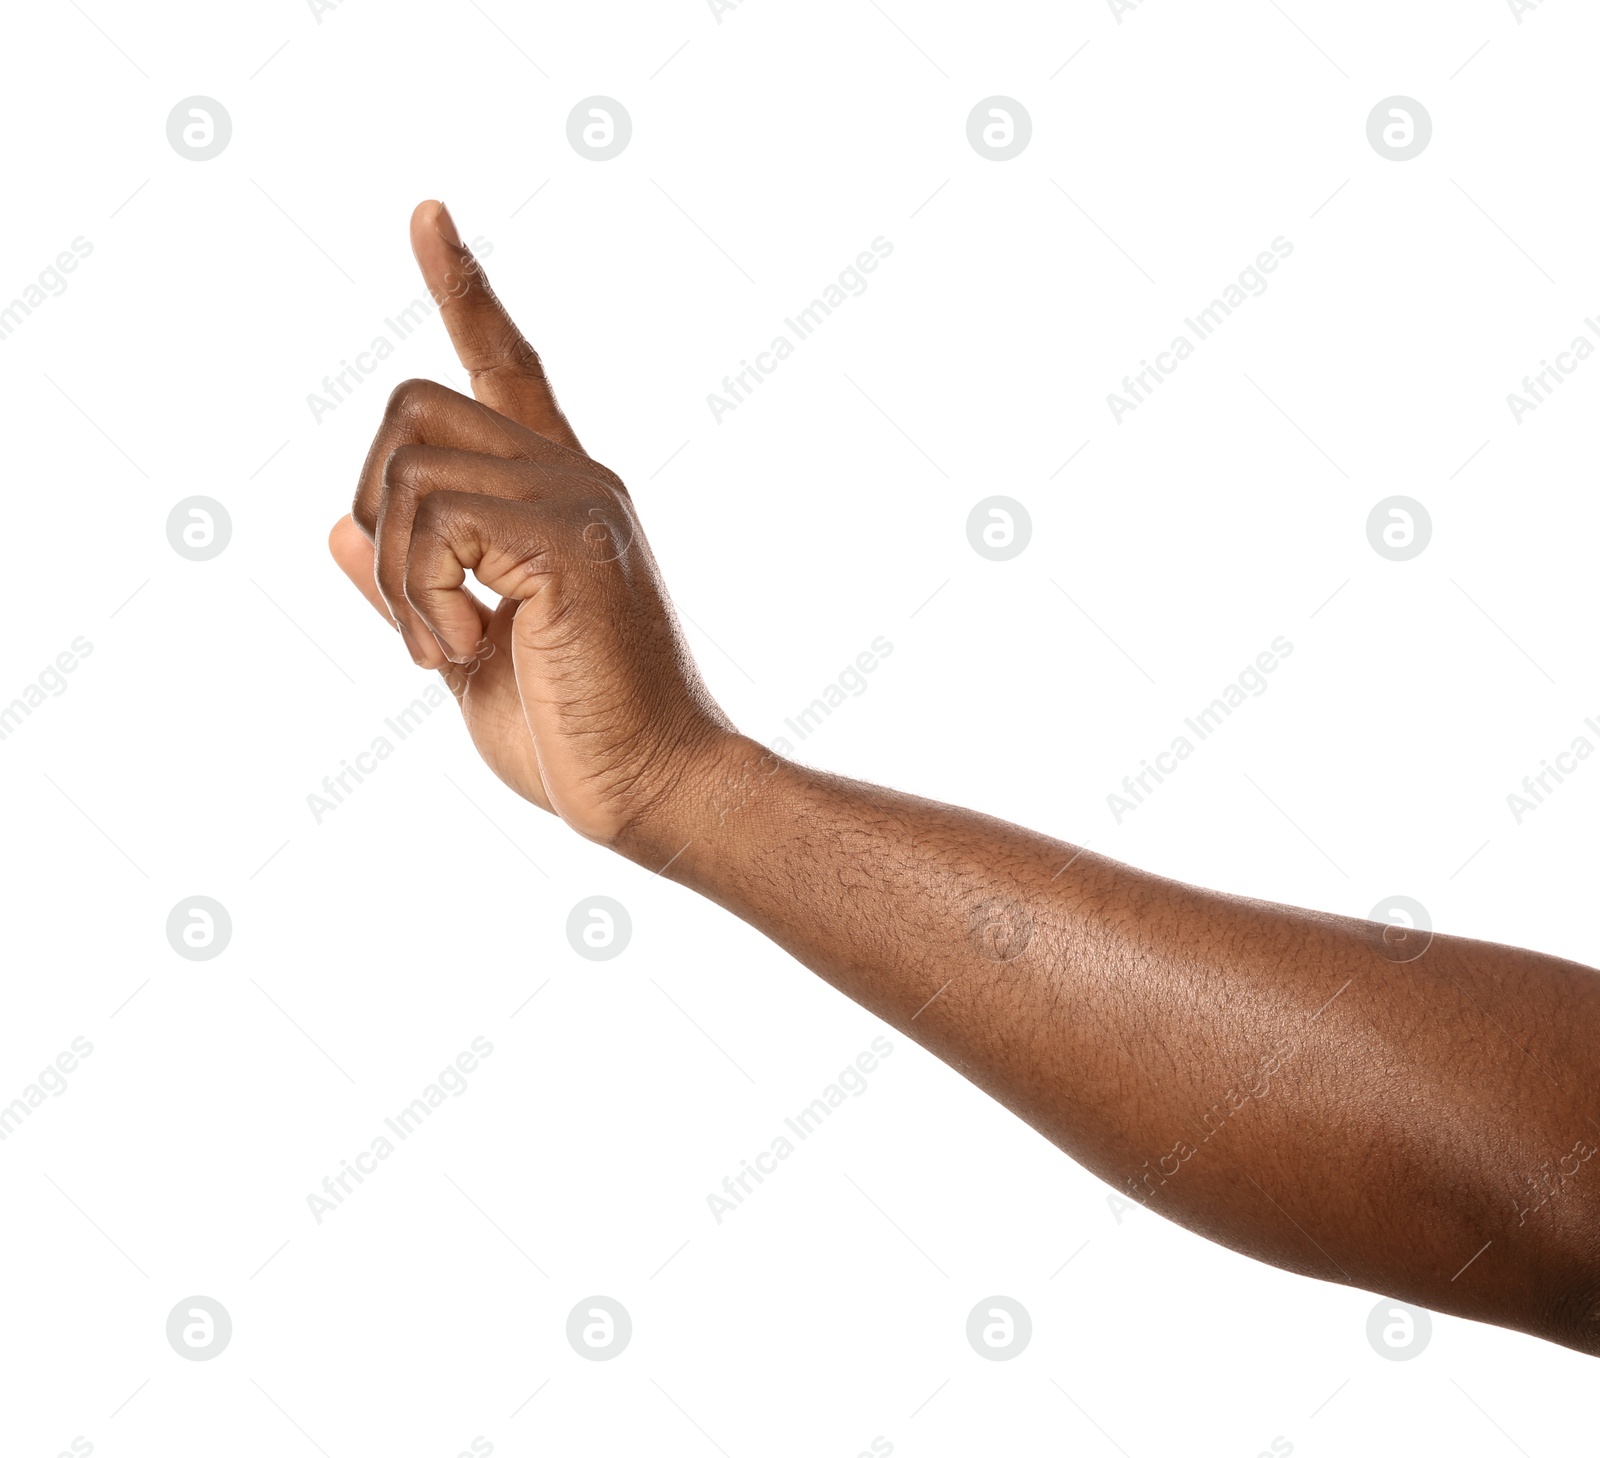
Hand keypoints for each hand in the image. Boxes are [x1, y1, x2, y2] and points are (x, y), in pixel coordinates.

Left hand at [328, 201, 733, 848]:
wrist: (656, 795)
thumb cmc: (578, 738)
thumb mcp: (466, 657)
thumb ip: (413, 586)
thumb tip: (336, 527)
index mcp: (557, 500)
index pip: (509, 367)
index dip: (466, 291)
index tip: (428, 216)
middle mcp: (574, 478)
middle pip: (411, 408)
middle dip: (376, 511)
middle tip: (420, 616)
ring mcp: (578, 500)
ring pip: (407, 467)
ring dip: (396, 575)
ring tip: (448, 651)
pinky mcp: (571, 538)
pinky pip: (432, 521)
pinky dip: (418, 597)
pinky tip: (463, 652)